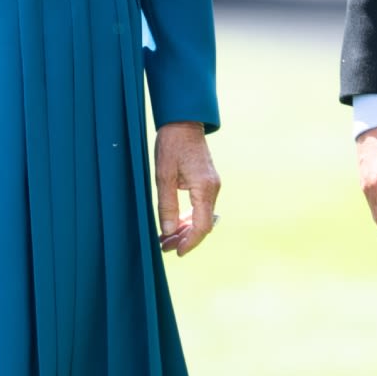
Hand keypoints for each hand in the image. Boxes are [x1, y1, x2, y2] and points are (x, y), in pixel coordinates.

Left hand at [154, 121, 218, 256]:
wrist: (183, 123)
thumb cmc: (171, 145)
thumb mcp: (163, 175)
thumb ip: (167, 205)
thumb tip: (167, 231)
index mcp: (205, 189)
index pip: (202, 226)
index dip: (189, 242)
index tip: (176, 252)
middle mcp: (213, 189)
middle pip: (203, 224)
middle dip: (185, 239)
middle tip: (164, 247)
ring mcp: (212, 186)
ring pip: (202, 217)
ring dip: (185, 230)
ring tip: (166, 239)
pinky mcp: (207, 182)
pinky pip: (201, 207)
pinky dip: (189, 218)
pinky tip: (175, 224)